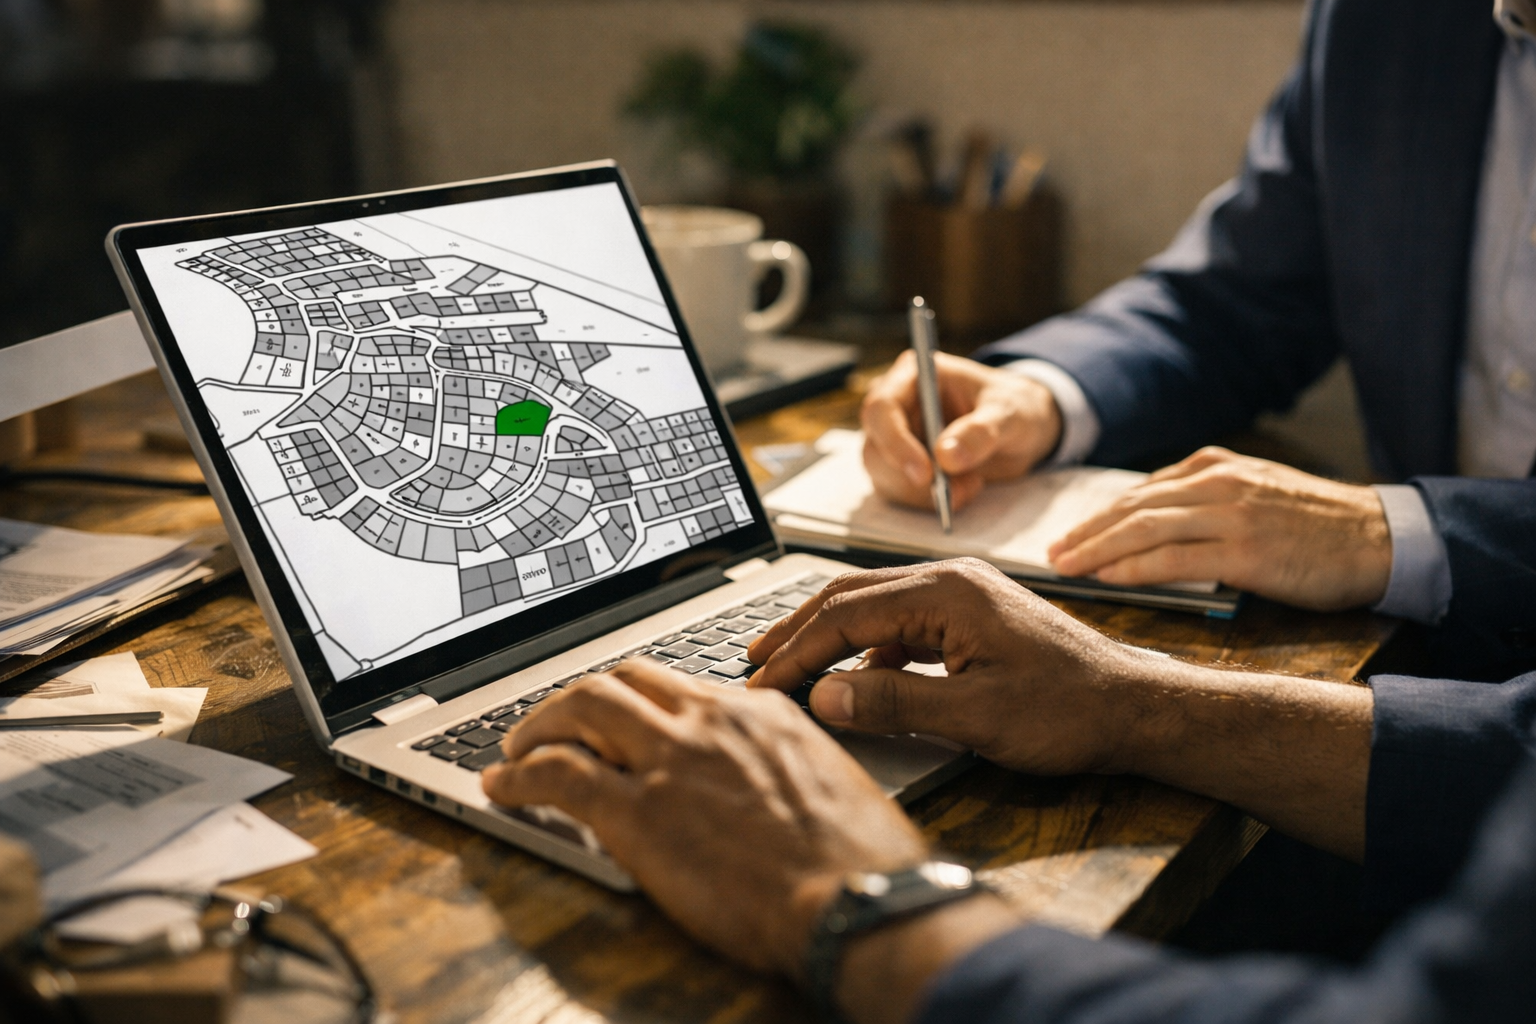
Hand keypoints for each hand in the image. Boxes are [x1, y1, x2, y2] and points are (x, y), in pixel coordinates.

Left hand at [480, 659, 928, 979]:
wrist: (858, 899)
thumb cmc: (861, 864)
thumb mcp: (832, 787)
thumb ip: (785, 770)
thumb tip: (762, 788)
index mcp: (760, 714)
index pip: (678, 686)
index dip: (636, 703)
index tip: (622, 723)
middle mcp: (709, 722)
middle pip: (621, 680)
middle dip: (576, 700)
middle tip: (554, 726)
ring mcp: (670, 761)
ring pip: (581, 709)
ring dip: (537, 727)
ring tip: (516, 752)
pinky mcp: (637, 813)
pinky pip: (558, 774)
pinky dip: (519, 775)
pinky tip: (502, 787)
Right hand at [747, 559, 1152, 775]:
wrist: (1134, 708)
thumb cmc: (1068, 710)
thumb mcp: (976, 715)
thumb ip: (894, 703)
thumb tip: (822, 698)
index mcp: (946, 591)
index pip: (845, 615)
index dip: (795, 653)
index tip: (761, 687)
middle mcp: (949, 580)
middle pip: (849, 597)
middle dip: (796, 631)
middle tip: (750, 664)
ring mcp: (960, 595)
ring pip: (871, 608)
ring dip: (826, 637)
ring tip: (785, 667)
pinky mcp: (970, 617)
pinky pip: (899, 625)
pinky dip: (863, 649)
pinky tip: (849, 680)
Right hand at [861, 352, 1062, 511]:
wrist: (1020, 428)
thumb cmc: (1013, 407)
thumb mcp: (1009, 413)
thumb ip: (981, 431)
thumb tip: (946, 457)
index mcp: (912, 376)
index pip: (881, 408)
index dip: (895, 443)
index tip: (925, 474)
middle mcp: (896, 406)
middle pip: (875, 448)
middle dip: (911, 479)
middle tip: (954, 491)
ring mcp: (896, 439)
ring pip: (883, 476)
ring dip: (922, 495)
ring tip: (969, 488)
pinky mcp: (902, 467)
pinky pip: (900, 493)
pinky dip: (927, 502)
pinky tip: (963, 491)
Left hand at [1047, 447, 1391, 610]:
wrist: (1381, 537)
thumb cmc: (1317, 527)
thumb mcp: (1254, 496)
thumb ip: (1205, 504)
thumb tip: (1151, 529)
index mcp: (1214, 467)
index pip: (1140, 493)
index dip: (1098, 516)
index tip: (1069, 535)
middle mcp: (1217, 483)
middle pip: (1132, 508)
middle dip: (1086, 532)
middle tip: (1051, 553)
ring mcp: (1231, 514)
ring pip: (1145, 529)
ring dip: (1097, 549)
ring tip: (1065, 566)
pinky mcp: (1245, 549)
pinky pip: (1175, 558)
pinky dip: (1135, 567)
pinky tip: (1107, 577)